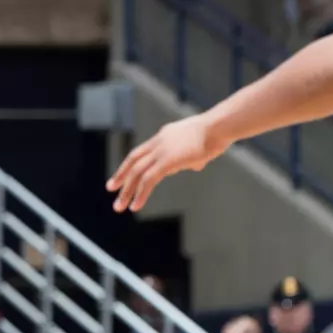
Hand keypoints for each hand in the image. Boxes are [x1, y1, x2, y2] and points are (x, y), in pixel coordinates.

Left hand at [108, 115, 225, 213]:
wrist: (221, 126)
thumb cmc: (218, 134)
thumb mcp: (200, 144)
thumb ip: (192, 156)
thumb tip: (195, 165)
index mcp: (164, 136)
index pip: (141, 151)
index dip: (129, 164)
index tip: (121, 174)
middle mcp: (158, 142)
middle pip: (133, 161)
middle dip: (121, 176)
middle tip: (111, 188)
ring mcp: (161, 151)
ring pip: (136, 173)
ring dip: (126, 191)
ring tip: (119, 207)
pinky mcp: (167, 161)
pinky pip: (147, 181)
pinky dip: (140, 194)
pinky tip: (135, 206)